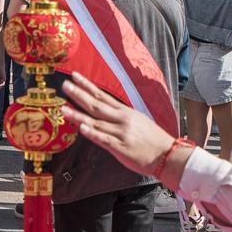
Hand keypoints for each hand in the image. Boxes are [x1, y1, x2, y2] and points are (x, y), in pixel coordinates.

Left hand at [61, 77, 184, 182]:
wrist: (168, 155)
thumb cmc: (152, 139)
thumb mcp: (137, 121)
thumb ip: (119, 117)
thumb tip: (103, 113)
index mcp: (125, 112)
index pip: (102, 95)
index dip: (87, 86)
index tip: (75, 77)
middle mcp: (122, 119)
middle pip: (96, 105)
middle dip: (79, 95)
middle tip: (64, 85)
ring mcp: (121, 133)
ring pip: (96, 122)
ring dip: (78, 115)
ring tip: (63, 108)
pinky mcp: (121, 147)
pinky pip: (104, 139)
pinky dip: (92, 133)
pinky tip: (81, 128)